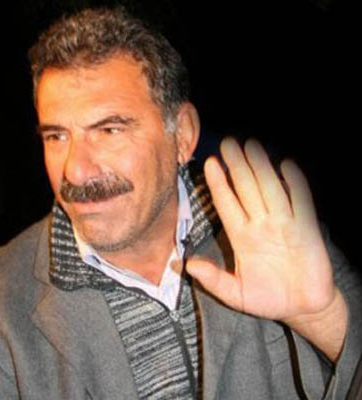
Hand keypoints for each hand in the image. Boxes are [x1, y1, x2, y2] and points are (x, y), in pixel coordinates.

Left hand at [187, 137, 336, 324]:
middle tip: (228, 143)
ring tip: (250, 145)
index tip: (208, 164)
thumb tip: (185, 266)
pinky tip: (287, 166)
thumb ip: (212, 280)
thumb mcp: (235, 294)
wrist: (302, 308)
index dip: (218, 184)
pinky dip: (295, 185)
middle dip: (237, 165)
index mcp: (241, 237)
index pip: (227, 203)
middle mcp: (260, 225)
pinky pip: (300, 202)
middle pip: (246, 188)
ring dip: (261, 167)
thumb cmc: (267, 299)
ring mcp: (283, 224)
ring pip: (269, 189)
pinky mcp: (306, 229)